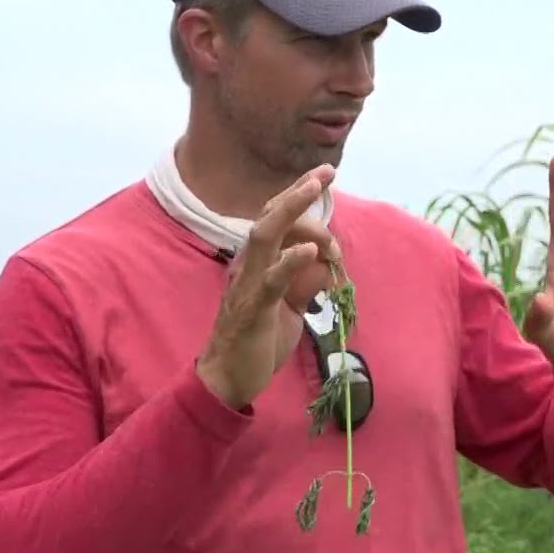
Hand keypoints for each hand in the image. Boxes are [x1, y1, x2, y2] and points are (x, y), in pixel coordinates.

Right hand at [196, 164, 342, 409]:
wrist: (228, 378)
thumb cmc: (257, 340)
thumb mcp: (289, 306)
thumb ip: (304, 283)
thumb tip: (325, 265)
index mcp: (256, 262)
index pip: (275, 218)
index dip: (296, 194)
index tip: (322, 174)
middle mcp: (248, 265)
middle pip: (269, 217)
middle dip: (297, 192)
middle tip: (325, 176)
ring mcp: (248, 284)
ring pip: (264, 237)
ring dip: (291, 211)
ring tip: (314, 192)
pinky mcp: (253, 309)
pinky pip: (271, 280)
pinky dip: (289, 262)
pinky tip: (308, 252)